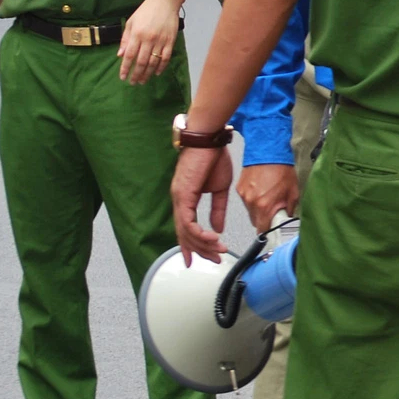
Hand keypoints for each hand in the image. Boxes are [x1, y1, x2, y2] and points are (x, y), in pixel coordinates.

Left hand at [119, 0, 181, 84]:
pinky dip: (161, 66)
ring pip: (153, 62)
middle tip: (133, 82)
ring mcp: (160, 41)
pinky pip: (165, 57)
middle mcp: (148, 39)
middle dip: (136, 74)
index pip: (129, 55)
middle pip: (141, 62)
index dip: (125, 68)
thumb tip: (120, 55)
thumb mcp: (131, 22)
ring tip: (143, 81)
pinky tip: (156, 73)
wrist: (165, 1)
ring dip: (147, 73)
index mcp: (137, 34)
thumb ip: (126, 39)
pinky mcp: (170, 41)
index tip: (123, 77)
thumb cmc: (146, 11)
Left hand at [171, 145, 234, 262]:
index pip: (186, 228)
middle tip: (215, 259)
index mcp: (186, 199)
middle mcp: (179, 200)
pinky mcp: (183, 195)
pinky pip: (187, 221)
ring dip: (203, 244)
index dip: (192, 246)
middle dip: (200, 250)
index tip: (200, 258)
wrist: (210, 139)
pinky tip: (211, 237)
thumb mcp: (220, 189)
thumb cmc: (213, 157)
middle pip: (184, 234)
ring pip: (186, 231)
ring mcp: (179, 198)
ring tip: (218, 249)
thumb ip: (218, 209)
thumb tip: (218, 228)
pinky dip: (199, 232)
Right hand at [237, 163, 300, 232]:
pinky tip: (261, 189)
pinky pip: (246, 200)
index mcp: (264, 206)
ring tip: (268, 195)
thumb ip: (289, 210)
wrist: (268, 151)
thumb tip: (287, 219)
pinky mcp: (239, 188)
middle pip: (255, 221)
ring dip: (258, 208)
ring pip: (250, 211)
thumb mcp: (293, 193)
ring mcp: (244, 195)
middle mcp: (251, 202)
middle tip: (274, 210)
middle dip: (264, 218)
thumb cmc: (282, 169)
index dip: (268, 232)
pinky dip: (253, 198)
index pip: (262, 230)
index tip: (273, 231)